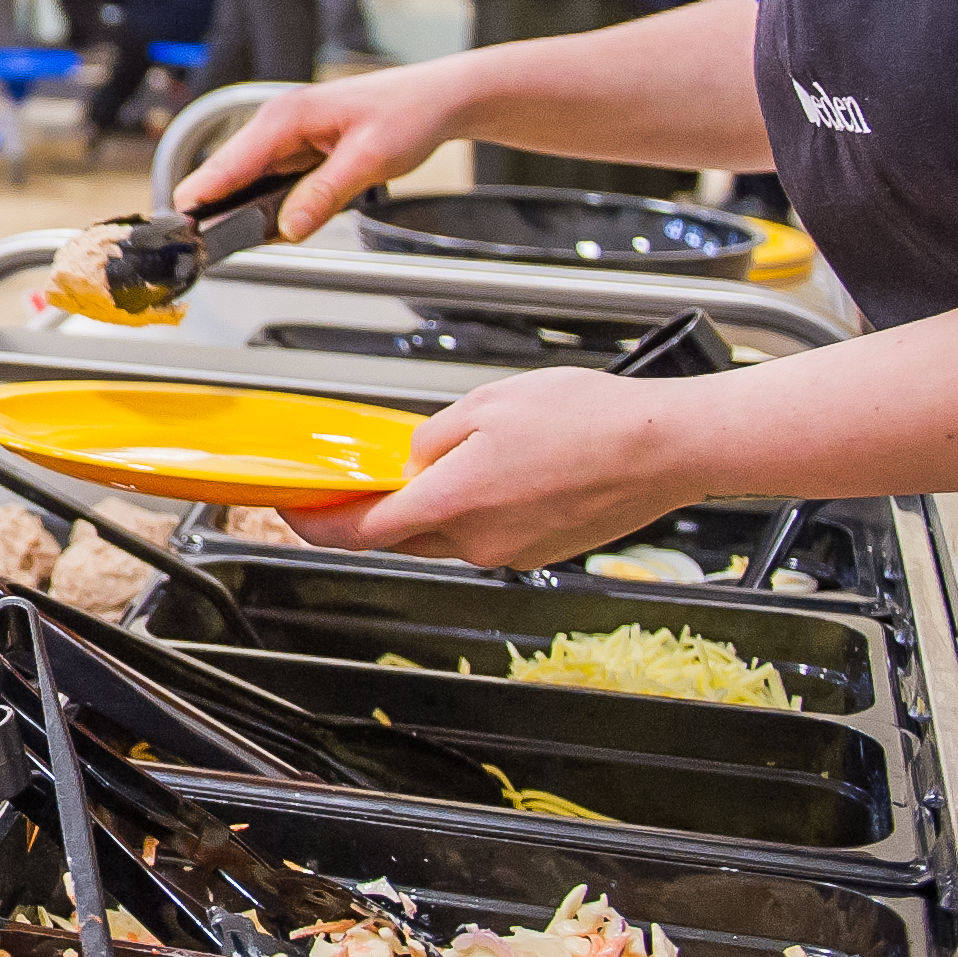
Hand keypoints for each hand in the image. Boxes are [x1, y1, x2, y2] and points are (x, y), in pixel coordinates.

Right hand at [173, 57, 474, 240]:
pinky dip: (268, 205)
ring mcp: (286, 138)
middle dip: (219, 210)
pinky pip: (271, 183)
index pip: (227, 162)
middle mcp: (278, 124)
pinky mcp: (299, 152)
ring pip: (247, 182)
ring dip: (244, 210)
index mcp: (286, 118)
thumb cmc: (408, 113)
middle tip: (217, 249)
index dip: (201, 198)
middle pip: (228, 175)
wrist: (438, 99)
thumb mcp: (369, 160)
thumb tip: (287, 228)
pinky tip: (275, 225)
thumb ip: (324, 195)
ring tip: (240, 242)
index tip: (183, 230)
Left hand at [278, 364, 704, 567]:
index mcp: (453, 503)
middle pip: (398, 537)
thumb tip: (412, 459)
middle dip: (372, 511)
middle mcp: (478, 541)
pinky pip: (488, 534)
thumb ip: (432, 439)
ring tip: (448, 458)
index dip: (313, 524)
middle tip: (357, 479)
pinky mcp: (542, 551)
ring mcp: (512, 551)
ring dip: (428, 506)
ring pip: (445, 535)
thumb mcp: (485, 405)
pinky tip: (497, 472)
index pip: (359, 531)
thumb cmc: (589, 420)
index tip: (292, 511)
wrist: (665, 448)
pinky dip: (473, 510)